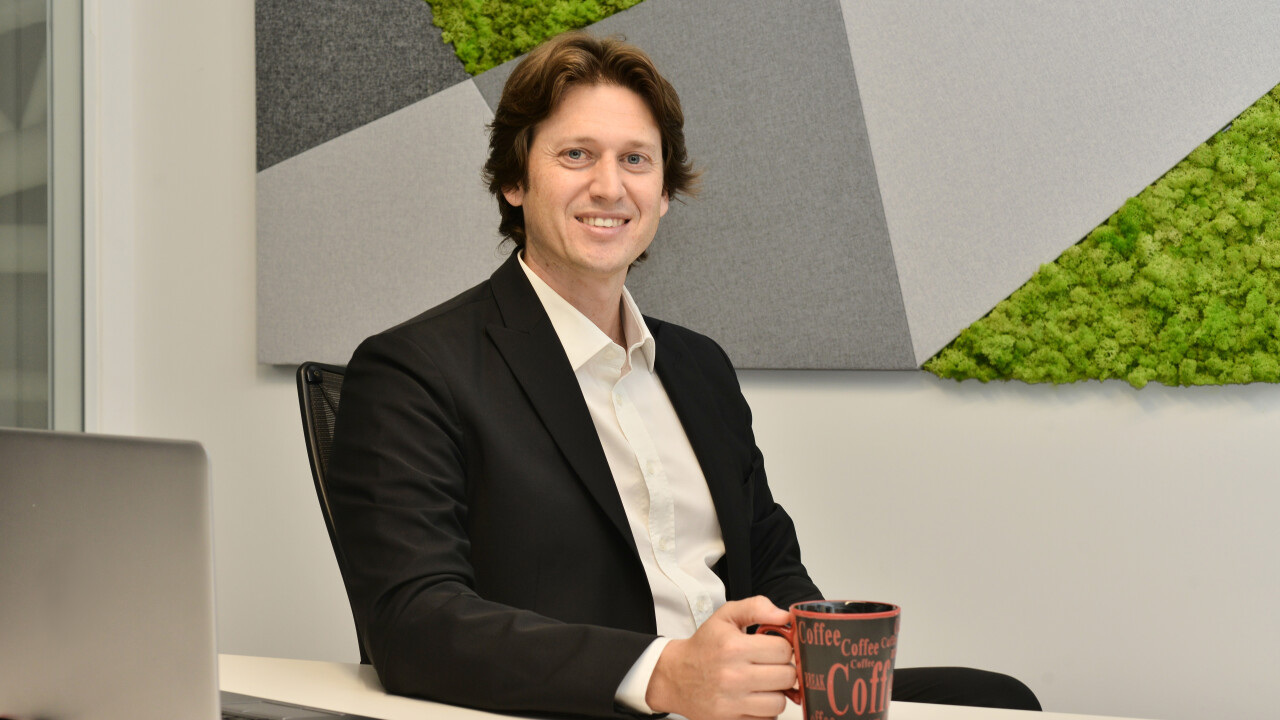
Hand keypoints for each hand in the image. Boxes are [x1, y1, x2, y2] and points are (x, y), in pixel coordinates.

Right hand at [645, 596, 795, 719]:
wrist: (675, 676)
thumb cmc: (704, 646)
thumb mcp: (725, 616)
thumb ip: (756, 607)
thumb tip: (785, 616)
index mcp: (734, 647)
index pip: (783, 650)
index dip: (784, 647)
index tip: (775, 648)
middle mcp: (733, 676)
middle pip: (786, 676)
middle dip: (783, 668)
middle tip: (771, 665)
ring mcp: (732, 702)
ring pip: (779, 702)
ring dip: (776, 692)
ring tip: (764, 682)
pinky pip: (767, 719)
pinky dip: (765, 710)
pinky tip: (754, 697)